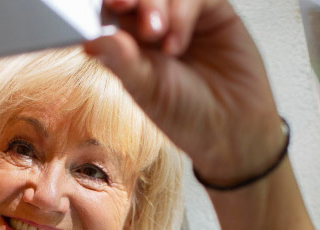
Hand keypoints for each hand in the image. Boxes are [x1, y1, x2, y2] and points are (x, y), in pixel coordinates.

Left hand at [86, 0, 283, 185]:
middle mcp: (153, 28)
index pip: (111, 10)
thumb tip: (90, 43)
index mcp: (128, 45)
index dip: (110, 3)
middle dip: (135, 0)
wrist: (230, 126)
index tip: (111, 5)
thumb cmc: (185, 114)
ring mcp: (182, 16)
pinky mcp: (213, 10)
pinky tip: (177, 44)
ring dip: (156, 4)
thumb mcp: (146, 91)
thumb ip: (121, 62)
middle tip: (135, 18)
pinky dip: (183, 12)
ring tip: (158, 36)